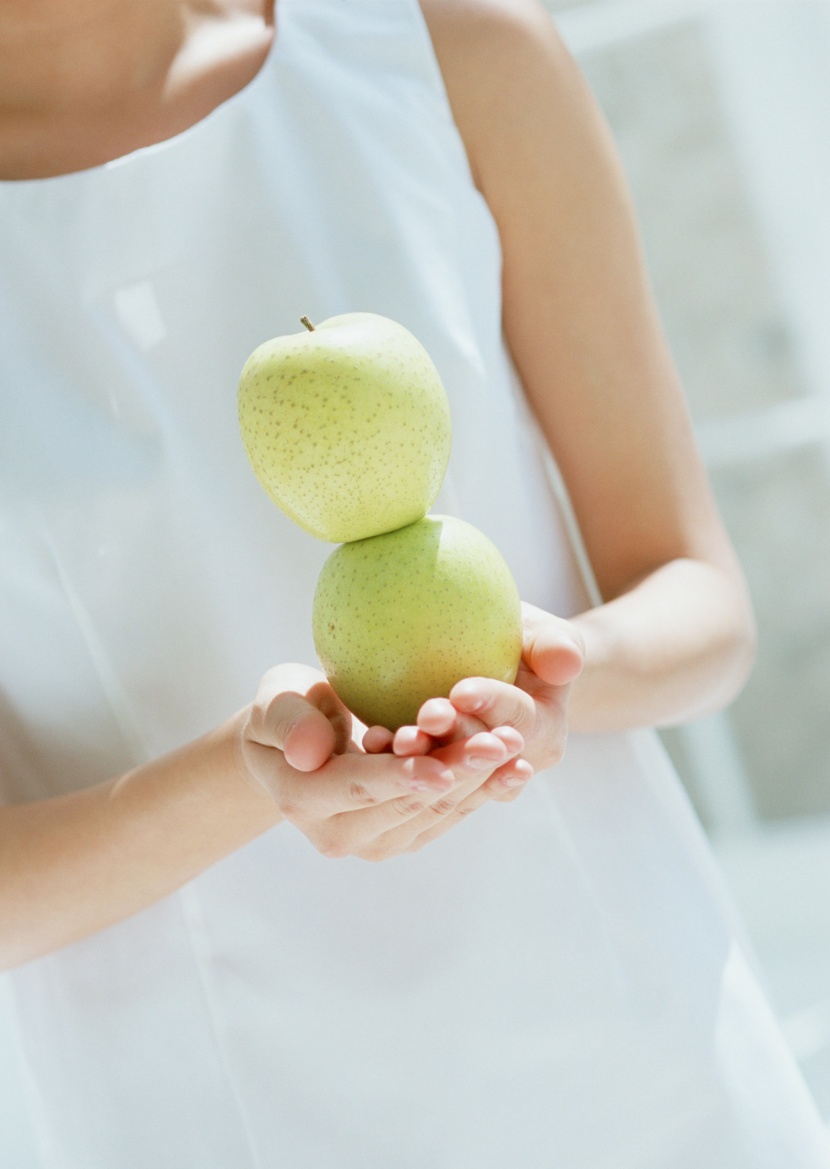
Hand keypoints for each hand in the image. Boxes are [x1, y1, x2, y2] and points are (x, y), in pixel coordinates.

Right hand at [238, 664, 524, 860]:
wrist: (297, 747)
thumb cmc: (288, 710)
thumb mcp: (275, 701)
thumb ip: (287, 721)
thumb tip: (309, 753)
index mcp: (302, 799)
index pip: (358, 788)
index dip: (402, 778)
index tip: (443, 765)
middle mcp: (339, 835)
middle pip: (408, 804)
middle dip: (459, 774)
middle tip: (501, 739)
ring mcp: (375, 842)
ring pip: (436, 812)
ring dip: (479, 782)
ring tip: (514, 746)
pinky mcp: (404, 837)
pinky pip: (448, 815)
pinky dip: (483, 791)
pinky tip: (515, 768)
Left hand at [370, 605, 583, 803]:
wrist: (493, 661)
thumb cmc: (523, 640)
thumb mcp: (545, 633)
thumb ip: (556, 644)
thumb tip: (566, 662)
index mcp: (545, 736)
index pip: (521, 723)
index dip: (494, 706)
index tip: (462, 690)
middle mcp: (509, 765)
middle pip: (481, 755)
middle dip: (453, 738)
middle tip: (425, 714)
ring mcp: (470, 775)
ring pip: (446, 773)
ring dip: (421, 758)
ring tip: (394, 737)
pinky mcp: (434, 773)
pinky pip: (415, 773)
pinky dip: (393, 758)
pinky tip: (373, 739)